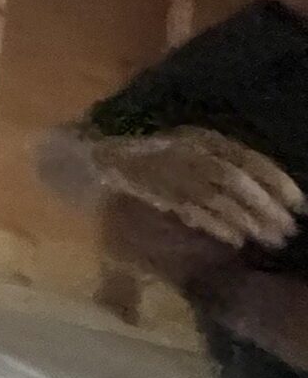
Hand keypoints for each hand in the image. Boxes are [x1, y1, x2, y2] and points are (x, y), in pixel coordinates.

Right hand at [87, 127, 303, 247]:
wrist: (90, 160)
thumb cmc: (146, 162)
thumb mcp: (186, 155)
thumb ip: (216, 169)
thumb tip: (266, 195)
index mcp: (199, 137)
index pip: (247, 157)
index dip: (277, 180)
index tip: (299, 204)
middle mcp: (185, 148)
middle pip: (235, 179)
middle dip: (265, 207)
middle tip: (286, 232)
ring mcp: (165, 167)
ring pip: (216, 194)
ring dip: (245, 219)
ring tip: (266, 240)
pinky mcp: (148, 186)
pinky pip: (188, 207)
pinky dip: (214, 224)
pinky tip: (233, 240)